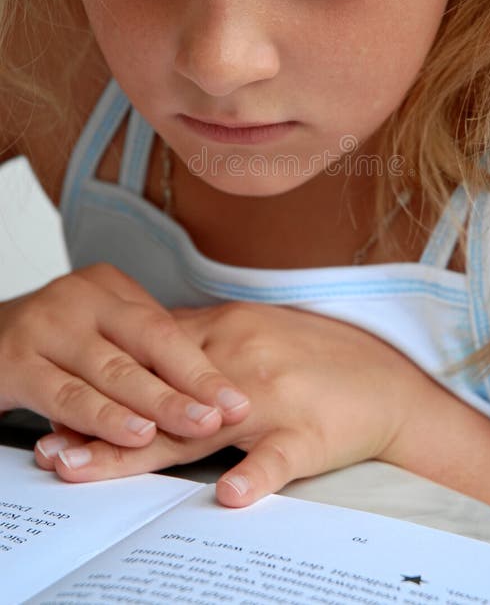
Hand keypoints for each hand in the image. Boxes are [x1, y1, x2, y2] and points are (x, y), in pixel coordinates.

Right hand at [0, 264, 248, 451]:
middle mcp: (78, 299)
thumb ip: (139, 347)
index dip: (201, 367)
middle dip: (189, 385)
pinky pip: (65, 396)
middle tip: (224, 415)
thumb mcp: (96, 326)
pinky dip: (103, 419)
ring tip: (192, 425)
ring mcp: (44, 328)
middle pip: (146, 343)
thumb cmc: (49, 338)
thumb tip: (205, 382)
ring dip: (155, 404)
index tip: (235, 399)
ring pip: (110, 371)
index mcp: (106, 287)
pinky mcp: (14, 363)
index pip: (164, 327)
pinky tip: (132, 434)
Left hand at [34, 301, 431, 502]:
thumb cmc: (320, 356)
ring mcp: (272, 399)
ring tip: (89, 471)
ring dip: (141, 452)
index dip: (104, 385)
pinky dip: (255, 475)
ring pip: (197, 428)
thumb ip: (205, 342)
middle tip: (52, 449)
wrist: (389, 380)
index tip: (61, 408)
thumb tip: (153, 353)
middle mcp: (240, 360)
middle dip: (100, 424)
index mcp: (227, 331)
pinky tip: (231, 496)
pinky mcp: (307, 434)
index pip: (152, 359)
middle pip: (158, 398)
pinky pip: (278, 457)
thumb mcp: (256, 331)